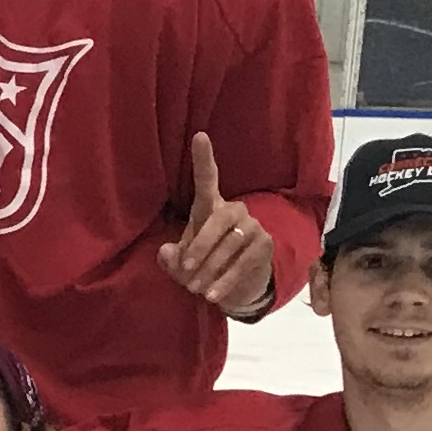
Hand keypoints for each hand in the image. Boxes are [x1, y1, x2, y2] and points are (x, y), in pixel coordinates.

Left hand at [158, 134, 277, 316]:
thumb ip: (170, 259)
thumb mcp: (180, 265)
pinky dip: (225, 280)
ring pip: (229, 245)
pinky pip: (243, 263)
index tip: (199, 136)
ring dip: (210, 269)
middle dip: (200, 246)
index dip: (204, 158)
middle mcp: (234, 211)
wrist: (234, 287)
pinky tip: (213, 294)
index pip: (208, 180)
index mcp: (210, 207)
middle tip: (185, 270)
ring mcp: (252, 227)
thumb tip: (167, 252)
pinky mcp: (264, 246)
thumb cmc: (202, 266)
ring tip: (195, 288)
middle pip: (218, 219)